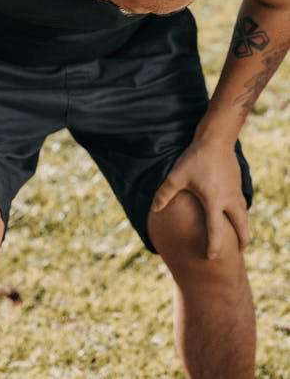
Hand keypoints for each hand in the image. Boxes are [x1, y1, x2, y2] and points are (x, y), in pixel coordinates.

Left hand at [151, 136, 249, 258]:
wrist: (216, 140)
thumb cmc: (196, 158)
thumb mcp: (177, 176)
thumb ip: (165, 193)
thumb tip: (154, 209)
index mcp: (214, 202)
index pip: (216, 231)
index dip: (214, 246)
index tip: (212, 258)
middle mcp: (228, 200)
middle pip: (241, 227)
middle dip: (241, 241)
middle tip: (238, 252)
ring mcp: (235, 192)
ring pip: (245, 216)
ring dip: (244, 228)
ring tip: (241, 237)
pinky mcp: (238, 184)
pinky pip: (243, 205)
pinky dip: (243, 215)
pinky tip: (238, 214)